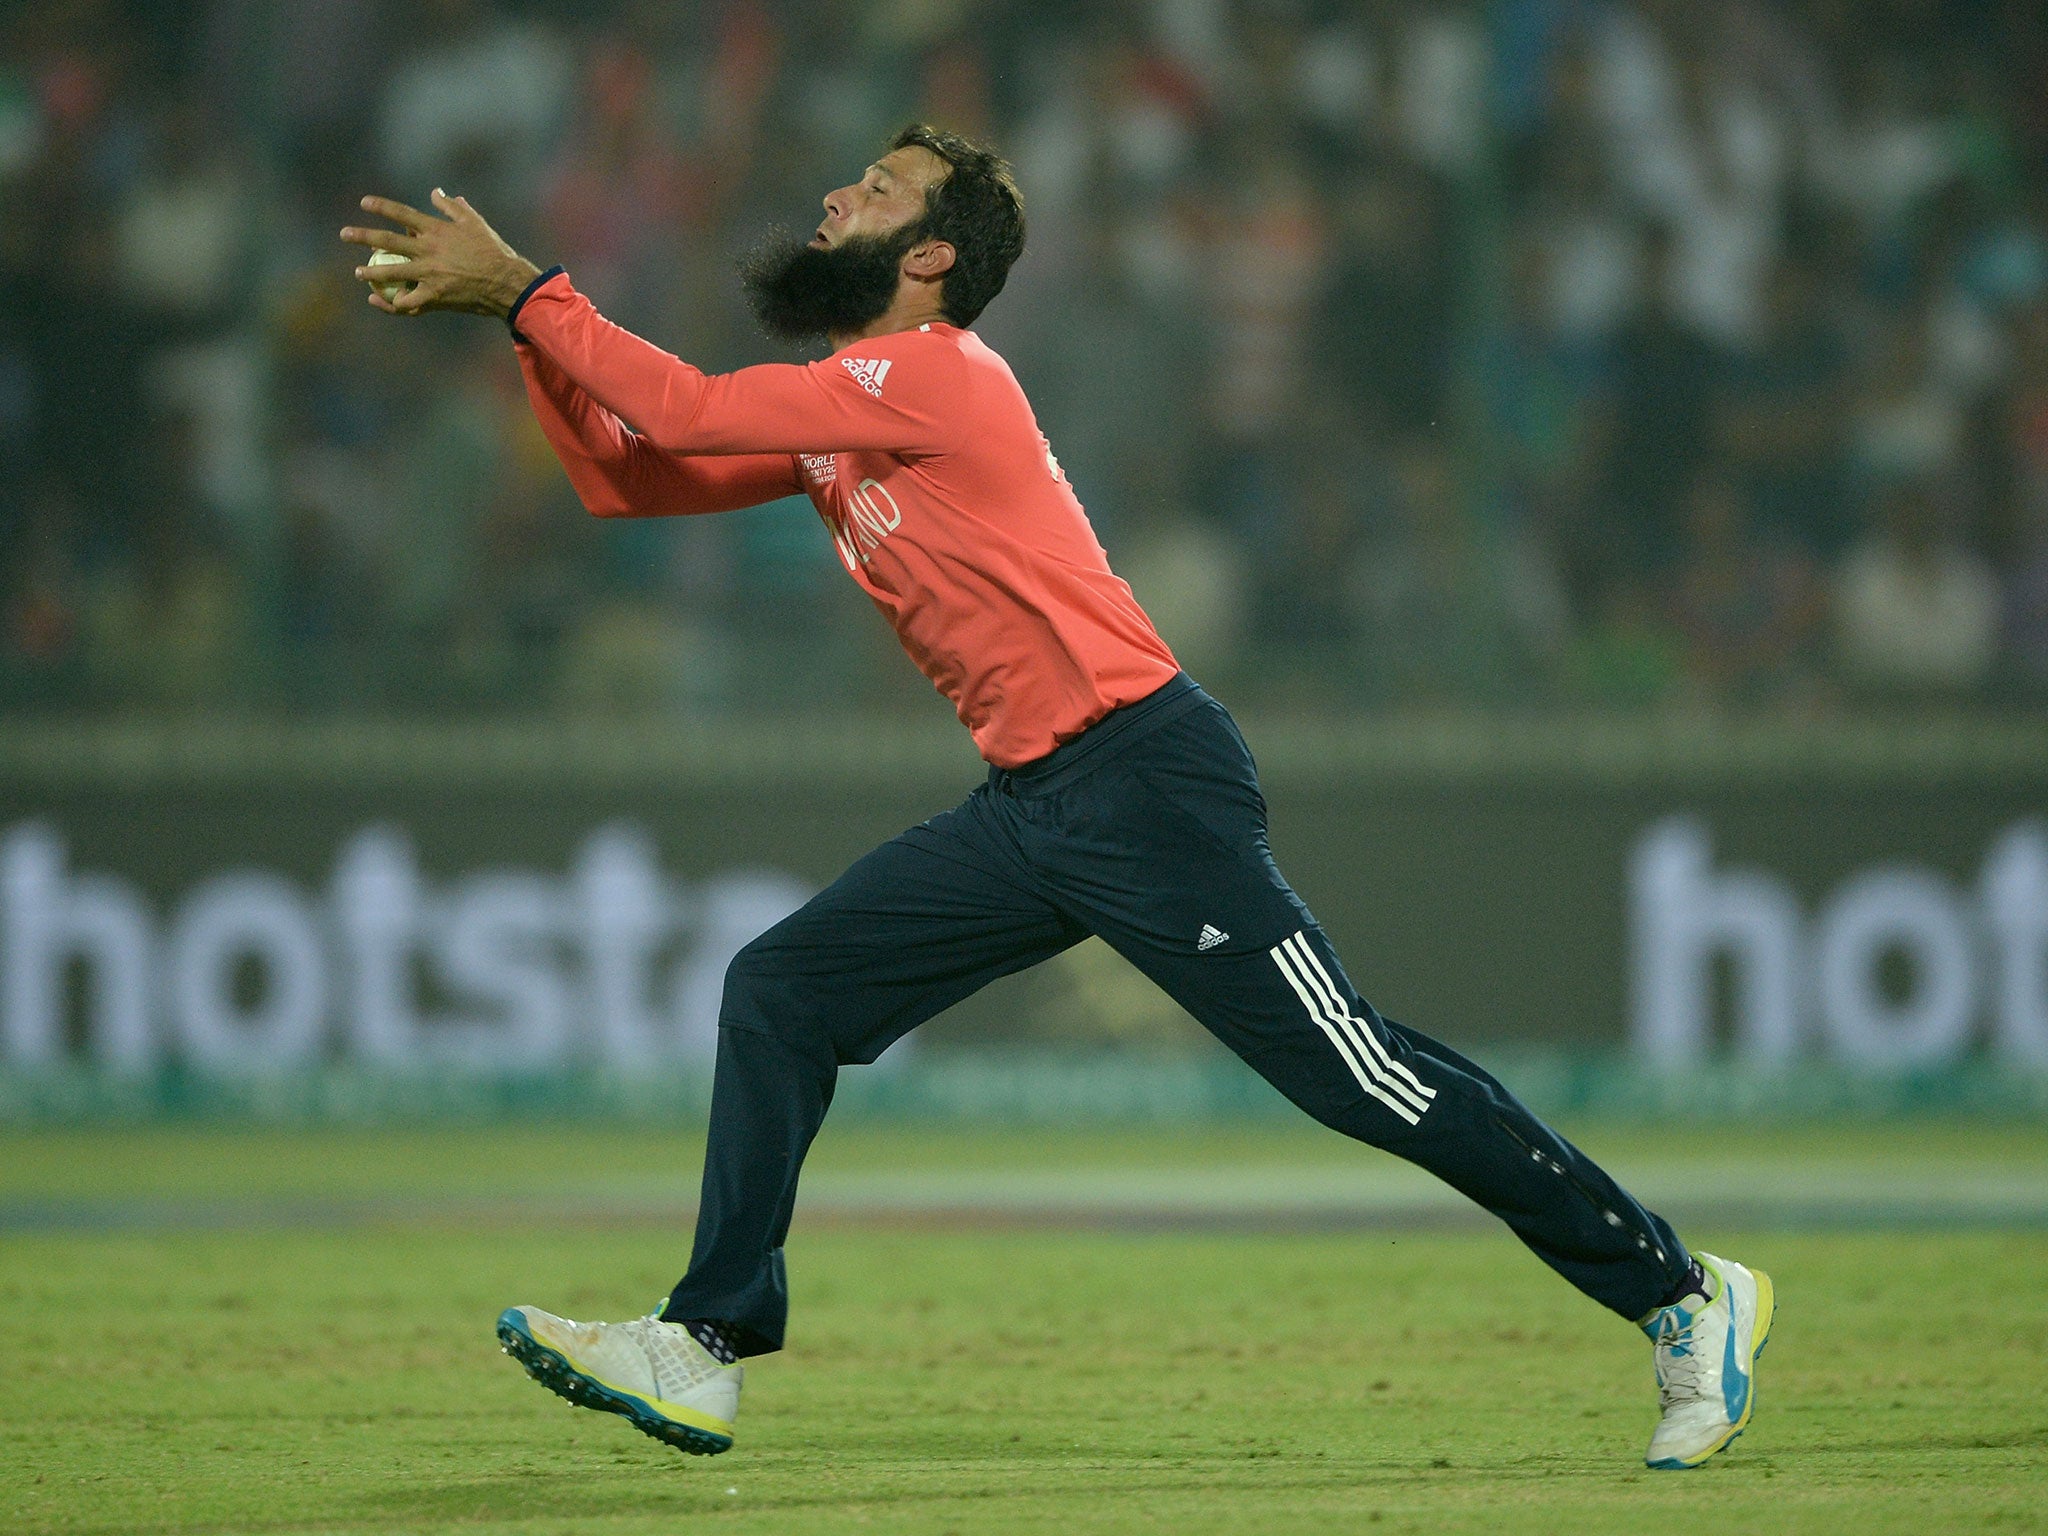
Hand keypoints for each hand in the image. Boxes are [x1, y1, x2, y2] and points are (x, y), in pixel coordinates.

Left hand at [340, 189, 541, 318]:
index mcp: (436, 230)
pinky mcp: (433, 297)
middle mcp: (428, 251)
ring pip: (391, 273)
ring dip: (371, 272)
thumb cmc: (492, 250)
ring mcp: (428, 275)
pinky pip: (407, 302)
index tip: (364, 203)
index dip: (381, 207)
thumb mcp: (475, 222)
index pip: (402, 214)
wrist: (505, 283)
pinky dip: (392, 303)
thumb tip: (435, 192)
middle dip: (363, 236)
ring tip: (359, 272)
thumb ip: (452, 206)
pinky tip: (379, 301)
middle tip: (344, 234)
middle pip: (388, 242)